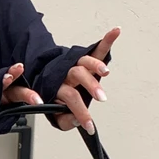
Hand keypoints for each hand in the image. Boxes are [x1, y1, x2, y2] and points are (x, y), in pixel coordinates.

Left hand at [0, 27, 120, 134]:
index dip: (81, 113)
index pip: (70, 98)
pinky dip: (106, 40)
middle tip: (101, 97)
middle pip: (77, 75)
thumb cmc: (52, 97)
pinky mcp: (83, 58)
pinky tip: (116, 31)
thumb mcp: (54, 114)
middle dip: (91, 86)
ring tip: (105, 71)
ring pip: (84, 61)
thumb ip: (64, 120)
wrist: (42, 78)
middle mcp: (65, 73)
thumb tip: (78, 120)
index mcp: (56, 86)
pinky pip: (95, 48)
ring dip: (96, 65)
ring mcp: (74, 64)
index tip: (89, 126)